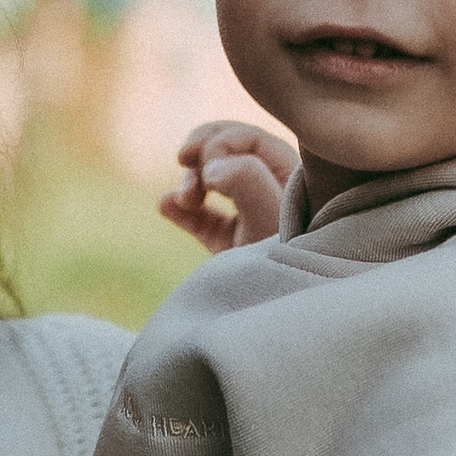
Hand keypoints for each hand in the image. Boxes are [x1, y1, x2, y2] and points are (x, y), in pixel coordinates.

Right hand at [160, 115, 296, 250]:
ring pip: (212, 183)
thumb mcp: (268, 214)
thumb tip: (210, 166)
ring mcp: (250, 217)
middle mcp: (272, 191)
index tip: (204, 168)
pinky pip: (201, 217)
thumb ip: (245, 179)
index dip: (218, 143)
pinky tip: (165, 204)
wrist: (286, 317)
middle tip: (182, 162)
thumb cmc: (286, 257)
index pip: (248, 138)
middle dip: (200, 156)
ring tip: (184, 200)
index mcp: (290, 174)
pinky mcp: (230, 243)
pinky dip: (181, 209)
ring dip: (189, 183)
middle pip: (228, 154)